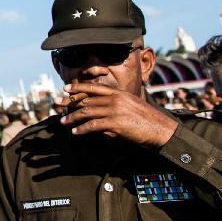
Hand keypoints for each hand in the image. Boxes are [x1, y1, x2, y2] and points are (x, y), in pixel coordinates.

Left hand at [58, 83, 177, 147]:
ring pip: (87, 112)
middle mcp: (116, 99)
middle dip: (70, 103)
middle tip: (58, 106)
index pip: (95, 88)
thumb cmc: (150, 122)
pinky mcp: (116, 123)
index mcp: (120, 94)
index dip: (79, 88)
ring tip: (63, 122)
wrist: (164, 131)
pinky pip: (93, 125)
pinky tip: (75, 132)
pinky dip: (82, 129)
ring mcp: (116, 110)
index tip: (66, 89)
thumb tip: (103, 111)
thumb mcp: (133, 107)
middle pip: (87, 100)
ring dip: (72, 118)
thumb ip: (118, 105)